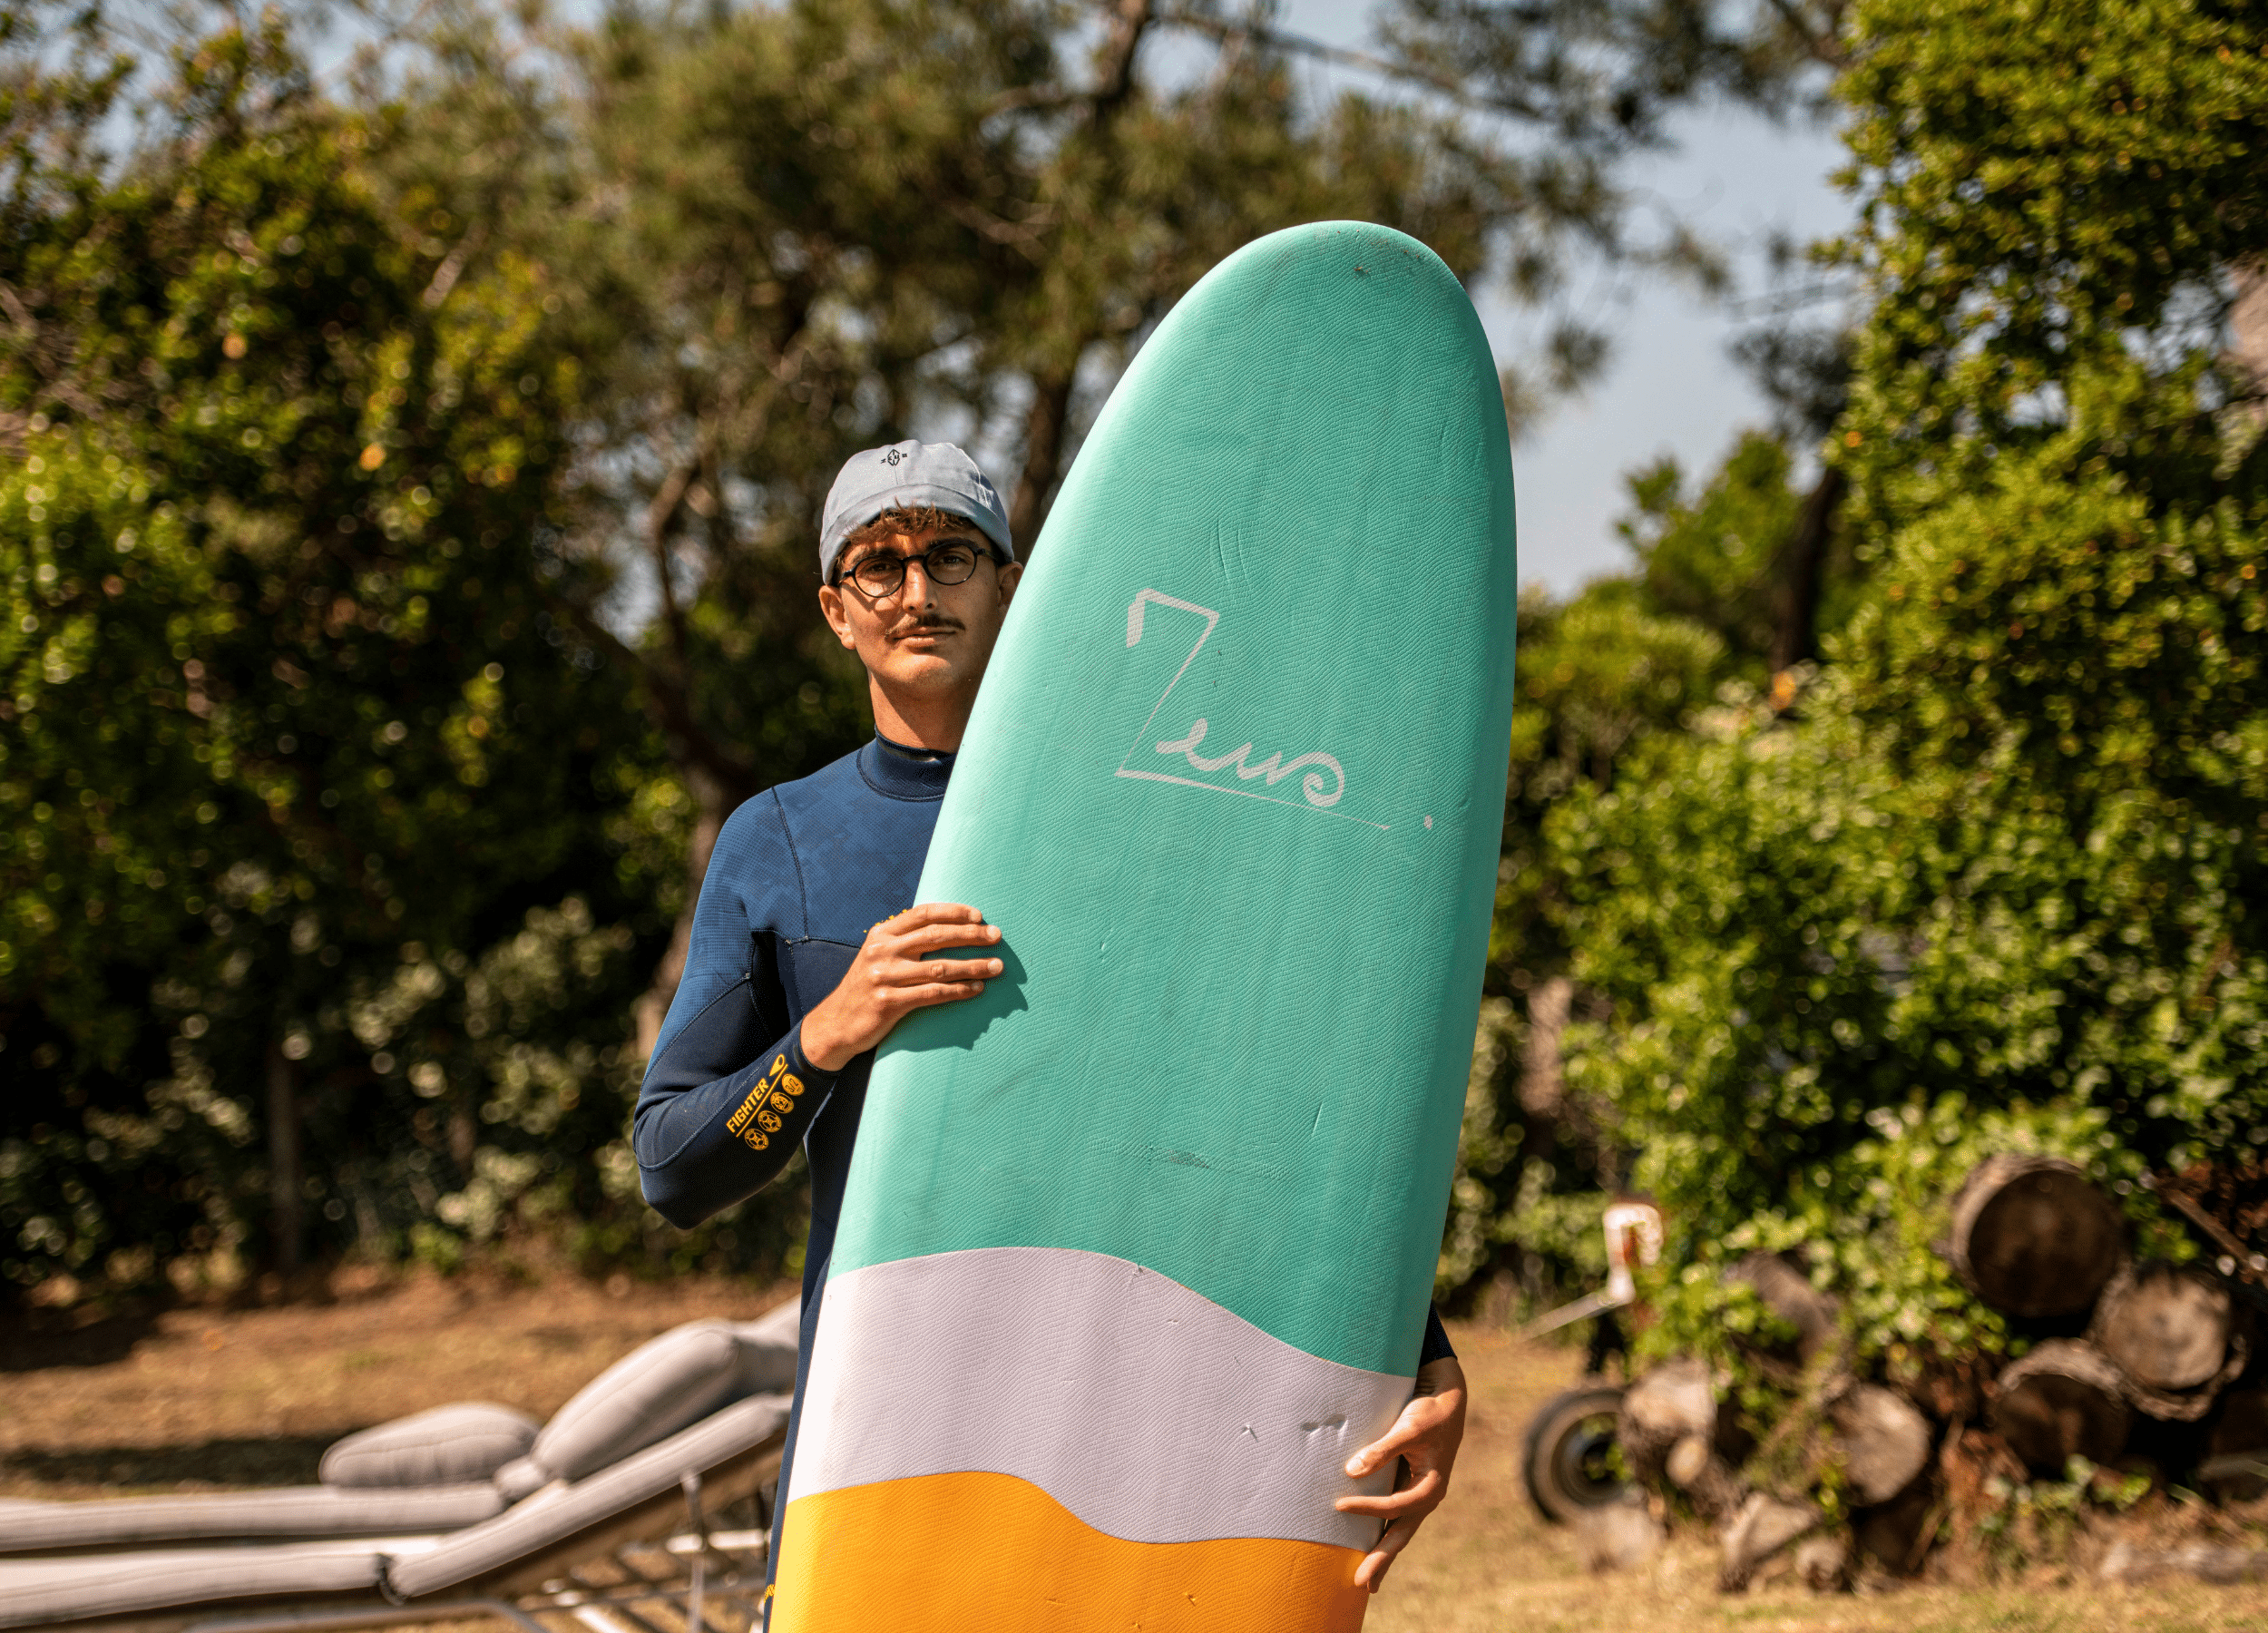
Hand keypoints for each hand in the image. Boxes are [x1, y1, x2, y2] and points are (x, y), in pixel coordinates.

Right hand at [799, 903, 1002, 1070]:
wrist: (836, 1023)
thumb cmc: (867, 987)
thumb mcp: (878, 955)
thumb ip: (904, 940)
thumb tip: (947, 927)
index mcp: (882, 934)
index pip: (924, 914)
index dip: (954, 912)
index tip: (979, 916)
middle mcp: (882, 951)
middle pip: (936, 936)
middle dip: (971, 935)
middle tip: (996, 936)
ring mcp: (884, 977)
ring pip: (939, 967)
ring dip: (973, 966)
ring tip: (997, 966)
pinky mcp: (888, 1002)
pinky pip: (932, 994)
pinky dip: (958, 991)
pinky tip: (977, 989)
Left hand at [1333, 1356, 1465, 1593]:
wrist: (1446, 1400)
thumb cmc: (1429, 1412)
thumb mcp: (1408, 1427)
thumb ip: (1382, 1449)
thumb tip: (1352, 1472)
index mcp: (1432, 1486)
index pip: (1394, 1506)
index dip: (1367, 1508)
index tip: (1339, 1504)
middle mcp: (1427, 1497)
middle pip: (1401, 1535)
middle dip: (1382, 1559)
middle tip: (1362, 1585)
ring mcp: (1419, 1496)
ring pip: (1399, 1531)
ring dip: (1383, 1554)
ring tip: (1367, 1581)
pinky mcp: (1410, 1488)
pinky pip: (1395, 1518)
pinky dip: (1384, 1534)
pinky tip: (1370, 1547)